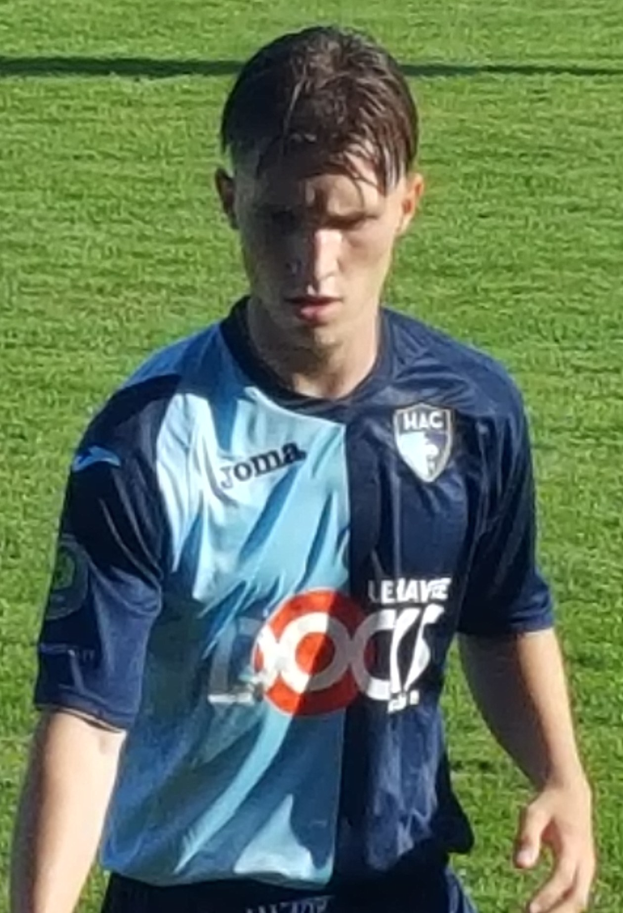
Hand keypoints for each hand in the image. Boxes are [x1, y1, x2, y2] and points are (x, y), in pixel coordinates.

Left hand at [514, 778, 594, 912]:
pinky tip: (543, 911)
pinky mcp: (584, 871)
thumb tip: (519, 866)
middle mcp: (585, 860)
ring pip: (579, 899)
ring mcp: (588, 867)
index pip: (563, 878)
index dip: (548, 896)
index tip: (529, 910)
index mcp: (573, 846)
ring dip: (560, 912)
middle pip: (577, 897)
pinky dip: (563, 907)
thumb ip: (527, 838)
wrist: (571, 794)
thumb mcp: (534, 813)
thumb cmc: (549, 804)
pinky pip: (577, 895)